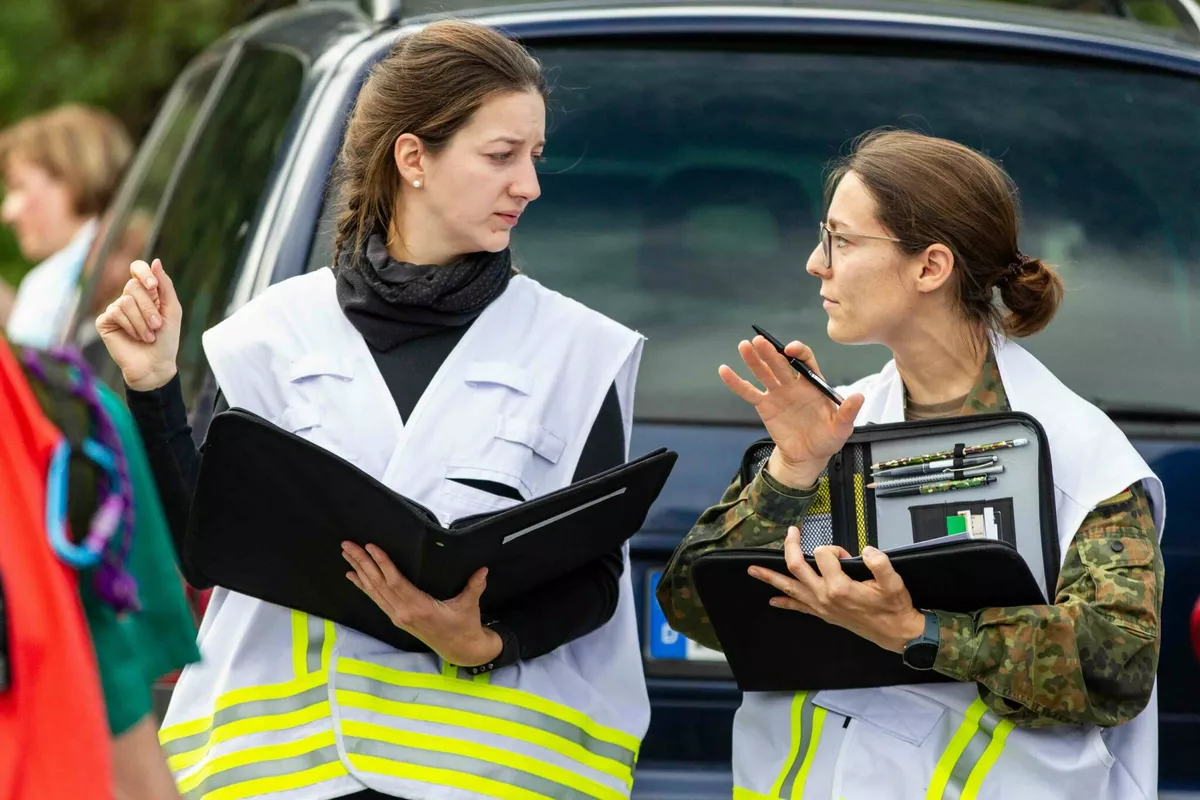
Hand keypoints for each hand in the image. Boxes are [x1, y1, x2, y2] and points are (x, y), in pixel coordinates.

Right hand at [95, 259, 181, 390]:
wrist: (156, 365)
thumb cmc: (167, 339)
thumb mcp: (172, 310)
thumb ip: (165, 286)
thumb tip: (155, 261)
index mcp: (146, 292)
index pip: (137, 268)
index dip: (143, 273)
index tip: (153, 286)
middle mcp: (128, 297)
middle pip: (133, 286)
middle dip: (149, 308)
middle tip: (157, 325)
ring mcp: (115, 309)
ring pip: (125, 301)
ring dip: (142, 322)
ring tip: (148, 336)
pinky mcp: (105, 321)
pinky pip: (115, 312)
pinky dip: (131, 326)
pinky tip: (135, 337)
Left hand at [342, 542, 502, 666]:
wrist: (460, 650)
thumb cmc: (465, 625)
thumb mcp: (470, 605)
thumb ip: (475, 586)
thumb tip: (482, 569)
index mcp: (420, 608)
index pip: (396, 582)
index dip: (382, 564)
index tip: (371, 547)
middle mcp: (404, 612)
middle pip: (378, 584)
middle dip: (362, 563)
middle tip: (348, 545)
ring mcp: (398, 616)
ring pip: (373, 591)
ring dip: (359, 571)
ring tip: (346, 554)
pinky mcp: (397, 618)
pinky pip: (376, 599)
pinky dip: (363, 586)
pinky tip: (352, 576)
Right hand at [719, 336, 863, 489]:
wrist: (808, 456)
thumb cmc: (827, 438)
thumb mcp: (842, 427)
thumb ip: (848, 411)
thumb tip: (859, 396)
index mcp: (813, 383)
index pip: (805, 360)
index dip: (798, 352)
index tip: (790, 350)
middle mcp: (794, 383)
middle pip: (780, 363)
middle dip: (770, 352)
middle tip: (760, 341)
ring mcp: (777, 393)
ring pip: (763, 372)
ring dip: (753, 359)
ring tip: (744, 346)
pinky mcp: (764, 405)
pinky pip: (748, 392)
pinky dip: (736, 382)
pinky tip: (724, 371)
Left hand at [748, 528, 925, 652]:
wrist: (895, 634)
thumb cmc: (894, 607)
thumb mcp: (894, 583)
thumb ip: (881, 564)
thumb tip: (867, 549)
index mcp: (839, 586)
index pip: (823, 555)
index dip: (833, 548)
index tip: (846, 555)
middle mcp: (824, 596)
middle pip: (796, 567)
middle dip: (789, 547)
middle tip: (790, 532)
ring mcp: (820, 606)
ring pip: (790, 588)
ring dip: (770, 578)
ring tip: (752, 570)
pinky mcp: (823, 614)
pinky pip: (798, 607)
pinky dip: (785, 603)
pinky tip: (773, 602)